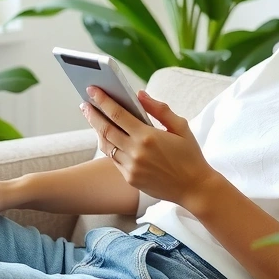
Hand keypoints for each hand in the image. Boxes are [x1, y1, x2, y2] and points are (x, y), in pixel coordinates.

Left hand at [82, 87, 219, 212]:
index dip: (102, 101)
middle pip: (105, 129)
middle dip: (92, 114)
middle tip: (84, 103)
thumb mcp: (181, 127)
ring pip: (106, 146)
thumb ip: (159, 109)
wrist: (194, 188)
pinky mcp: (130, 179)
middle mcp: (136, 152)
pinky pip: (113, 159)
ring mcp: (131, 167)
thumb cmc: (190, 155)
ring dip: (96, 130)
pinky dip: (108, 146)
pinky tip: (106, 137)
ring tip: (92, 118)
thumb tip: (139, 94)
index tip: (93, 90)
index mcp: (148, 136)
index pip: (117, 114)